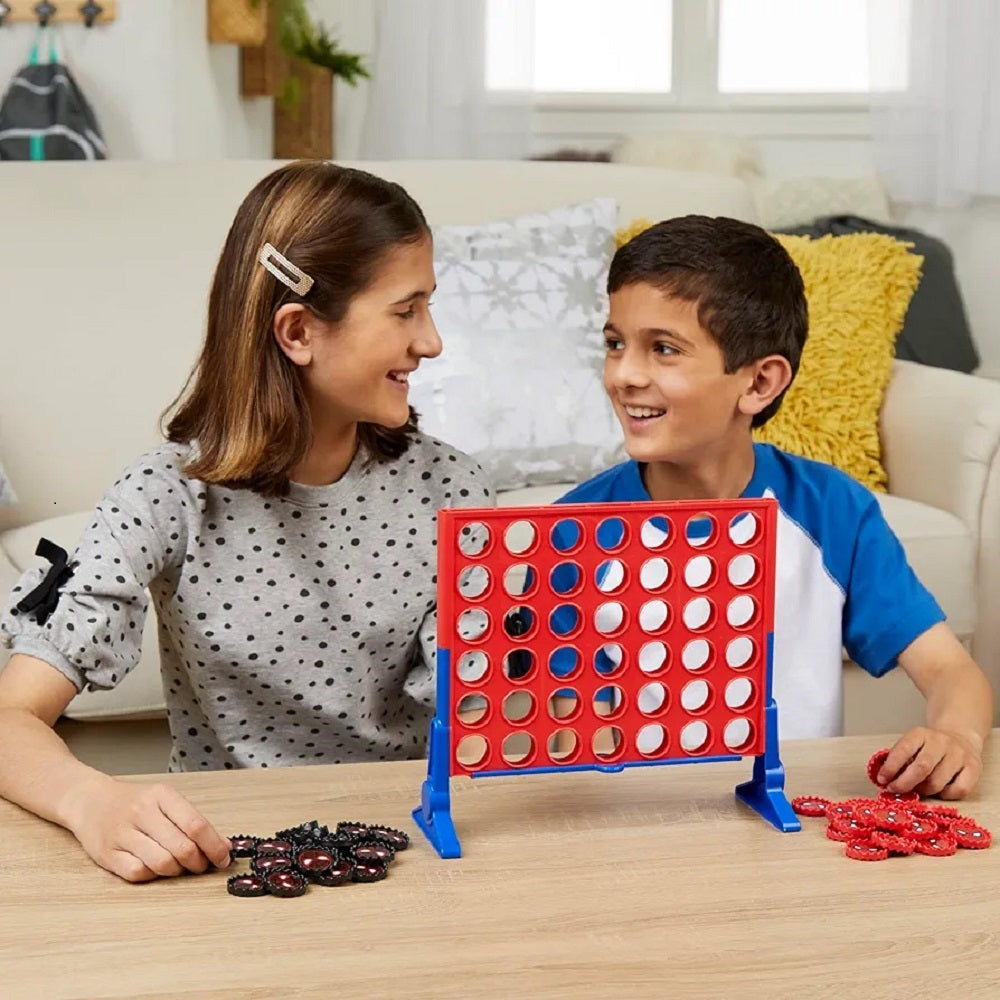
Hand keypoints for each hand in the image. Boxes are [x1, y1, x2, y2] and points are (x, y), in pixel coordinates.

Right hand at [62, 773, 231, 881]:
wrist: (90, 800)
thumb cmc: (134, 802)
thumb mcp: (165, 800)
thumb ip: (192, 821)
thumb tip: (223, 847)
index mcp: (162, 795)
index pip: (196, 825)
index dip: (214, 846)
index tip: (224, 858)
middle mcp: (142, 812)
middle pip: (182, 848)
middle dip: (198, 863)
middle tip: (201, 865)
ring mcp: (122, 834)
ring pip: (162, 863)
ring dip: (177, 871)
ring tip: (178, 866)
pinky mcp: (107, 854)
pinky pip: (138, 873)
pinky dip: (152, 875)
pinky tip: (154, 867)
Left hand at [878, 726, 982, 799]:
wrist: (960, 737)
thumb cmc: (929, 747)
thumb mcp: (912, 745)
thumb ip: (900, 759)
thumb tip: (884, 780)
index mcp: (921, 733)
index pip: (903, 750)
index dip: (891, 767)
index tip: (882, 780)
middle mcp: (941, 742)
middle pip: (921, 767)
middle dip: (904, 783)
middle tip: (895, 790)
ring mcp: (959, 755)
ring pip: (937, 782)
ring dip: (923, 791)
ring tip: (918, 788)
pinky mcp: (974, 768)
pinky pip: (958, 790)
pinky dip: (945, 795)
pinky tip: (940, 790)